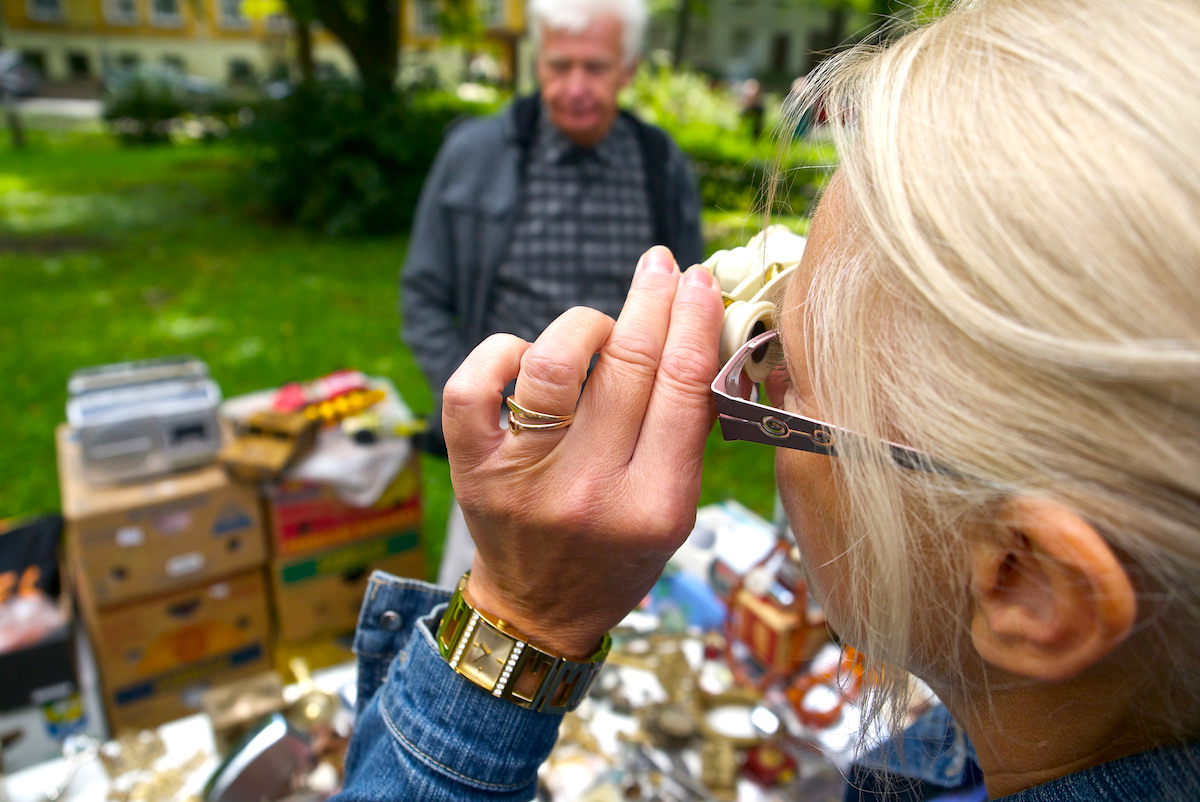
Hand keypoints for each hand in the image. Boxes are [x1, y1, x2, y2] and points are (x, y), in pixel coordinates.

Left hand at [442, 246, 724, 656]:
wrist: (539, 609)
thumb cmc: (617, 554)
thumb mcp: (676, 511)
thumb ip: (689, 432)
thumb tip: (700, 334)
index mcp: (653, 504)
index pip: (681, 389)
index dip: (693, 321)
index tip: (699, 281)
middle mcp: (587, 491)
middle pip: (627, 368)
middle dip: (651, 301)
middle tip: (662, 266)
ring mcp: (523, 477)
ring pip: (551, 363)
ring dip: (584, 326)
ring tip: (599, 330)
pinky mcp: (472, 466)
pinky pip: (473, 385)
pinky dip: (501, 352)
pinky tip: (526, 358)